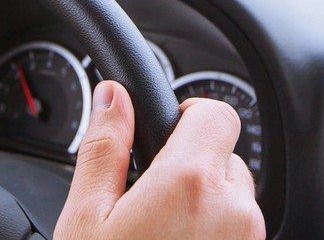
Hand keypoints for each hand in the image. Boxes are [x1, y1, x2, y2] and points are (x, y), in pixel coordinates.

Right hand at [54, 80, 264, 239]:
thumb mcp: (86, 219)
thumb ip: (103, 149)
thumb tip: (112, 97)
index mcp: (190, 184)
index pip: (216, 113)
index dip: (188, 117)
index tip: (165, 137)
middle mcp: (234, 211)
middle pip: (223, 159)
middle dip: (190, 171)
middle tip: (150, 204)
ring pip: (233, 201)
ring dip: (206, 208)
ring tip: (162, 235)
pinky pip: (237, 233)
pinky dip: (215, 235)